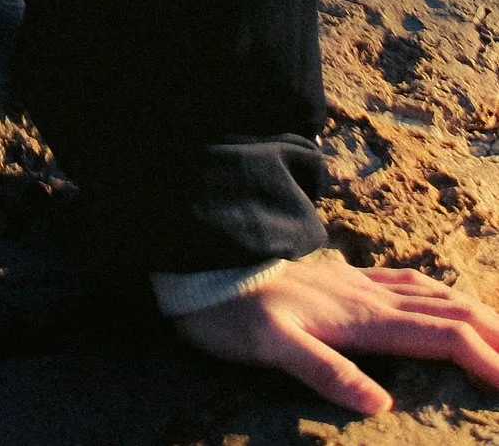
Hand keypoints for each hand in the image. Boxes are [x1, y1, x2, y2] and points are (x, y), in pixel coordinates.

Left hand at [173, 247, 498, 415]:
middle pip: (452, 308)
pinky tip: (439, 299)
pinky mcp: (344, 283)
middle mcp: (370, 297)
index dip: (486, 358)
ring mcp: (358, 286)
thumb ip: (325, 371)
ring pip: (434, 292)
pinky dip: (439, 295)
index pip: (443, 334)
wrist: (201, 268)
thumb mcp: (271, 346)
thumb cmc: (233, 313)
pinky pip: (406, 283)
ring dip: (475, 312)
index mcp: (364, 317)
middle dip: (496, 334)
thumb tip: (380, 403)